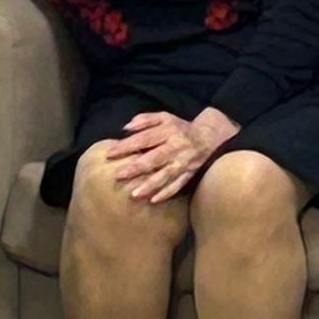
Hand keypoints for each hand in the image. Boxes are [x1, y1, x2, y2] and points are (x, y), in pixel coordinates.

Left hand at [104, 106, 239, 204]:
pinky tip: (153, 201)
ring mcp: (182, 163)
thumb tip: (125, 128)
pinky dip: (166, 194)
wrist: (208, 138)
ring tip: (134, 195)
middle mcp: (175, 148)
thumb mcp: (164, 117)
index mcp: (167, 132)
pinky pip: (177, 186)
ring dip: (150, 186)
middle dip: (136, 168)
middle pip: (154, 159)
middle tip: (118, 175)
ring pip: (165, 176)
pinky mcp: (188, 175)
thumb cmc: (180, 128)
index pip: (144, 139)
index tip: (110, 153)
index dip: (127, 146)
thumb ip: (145, 120)